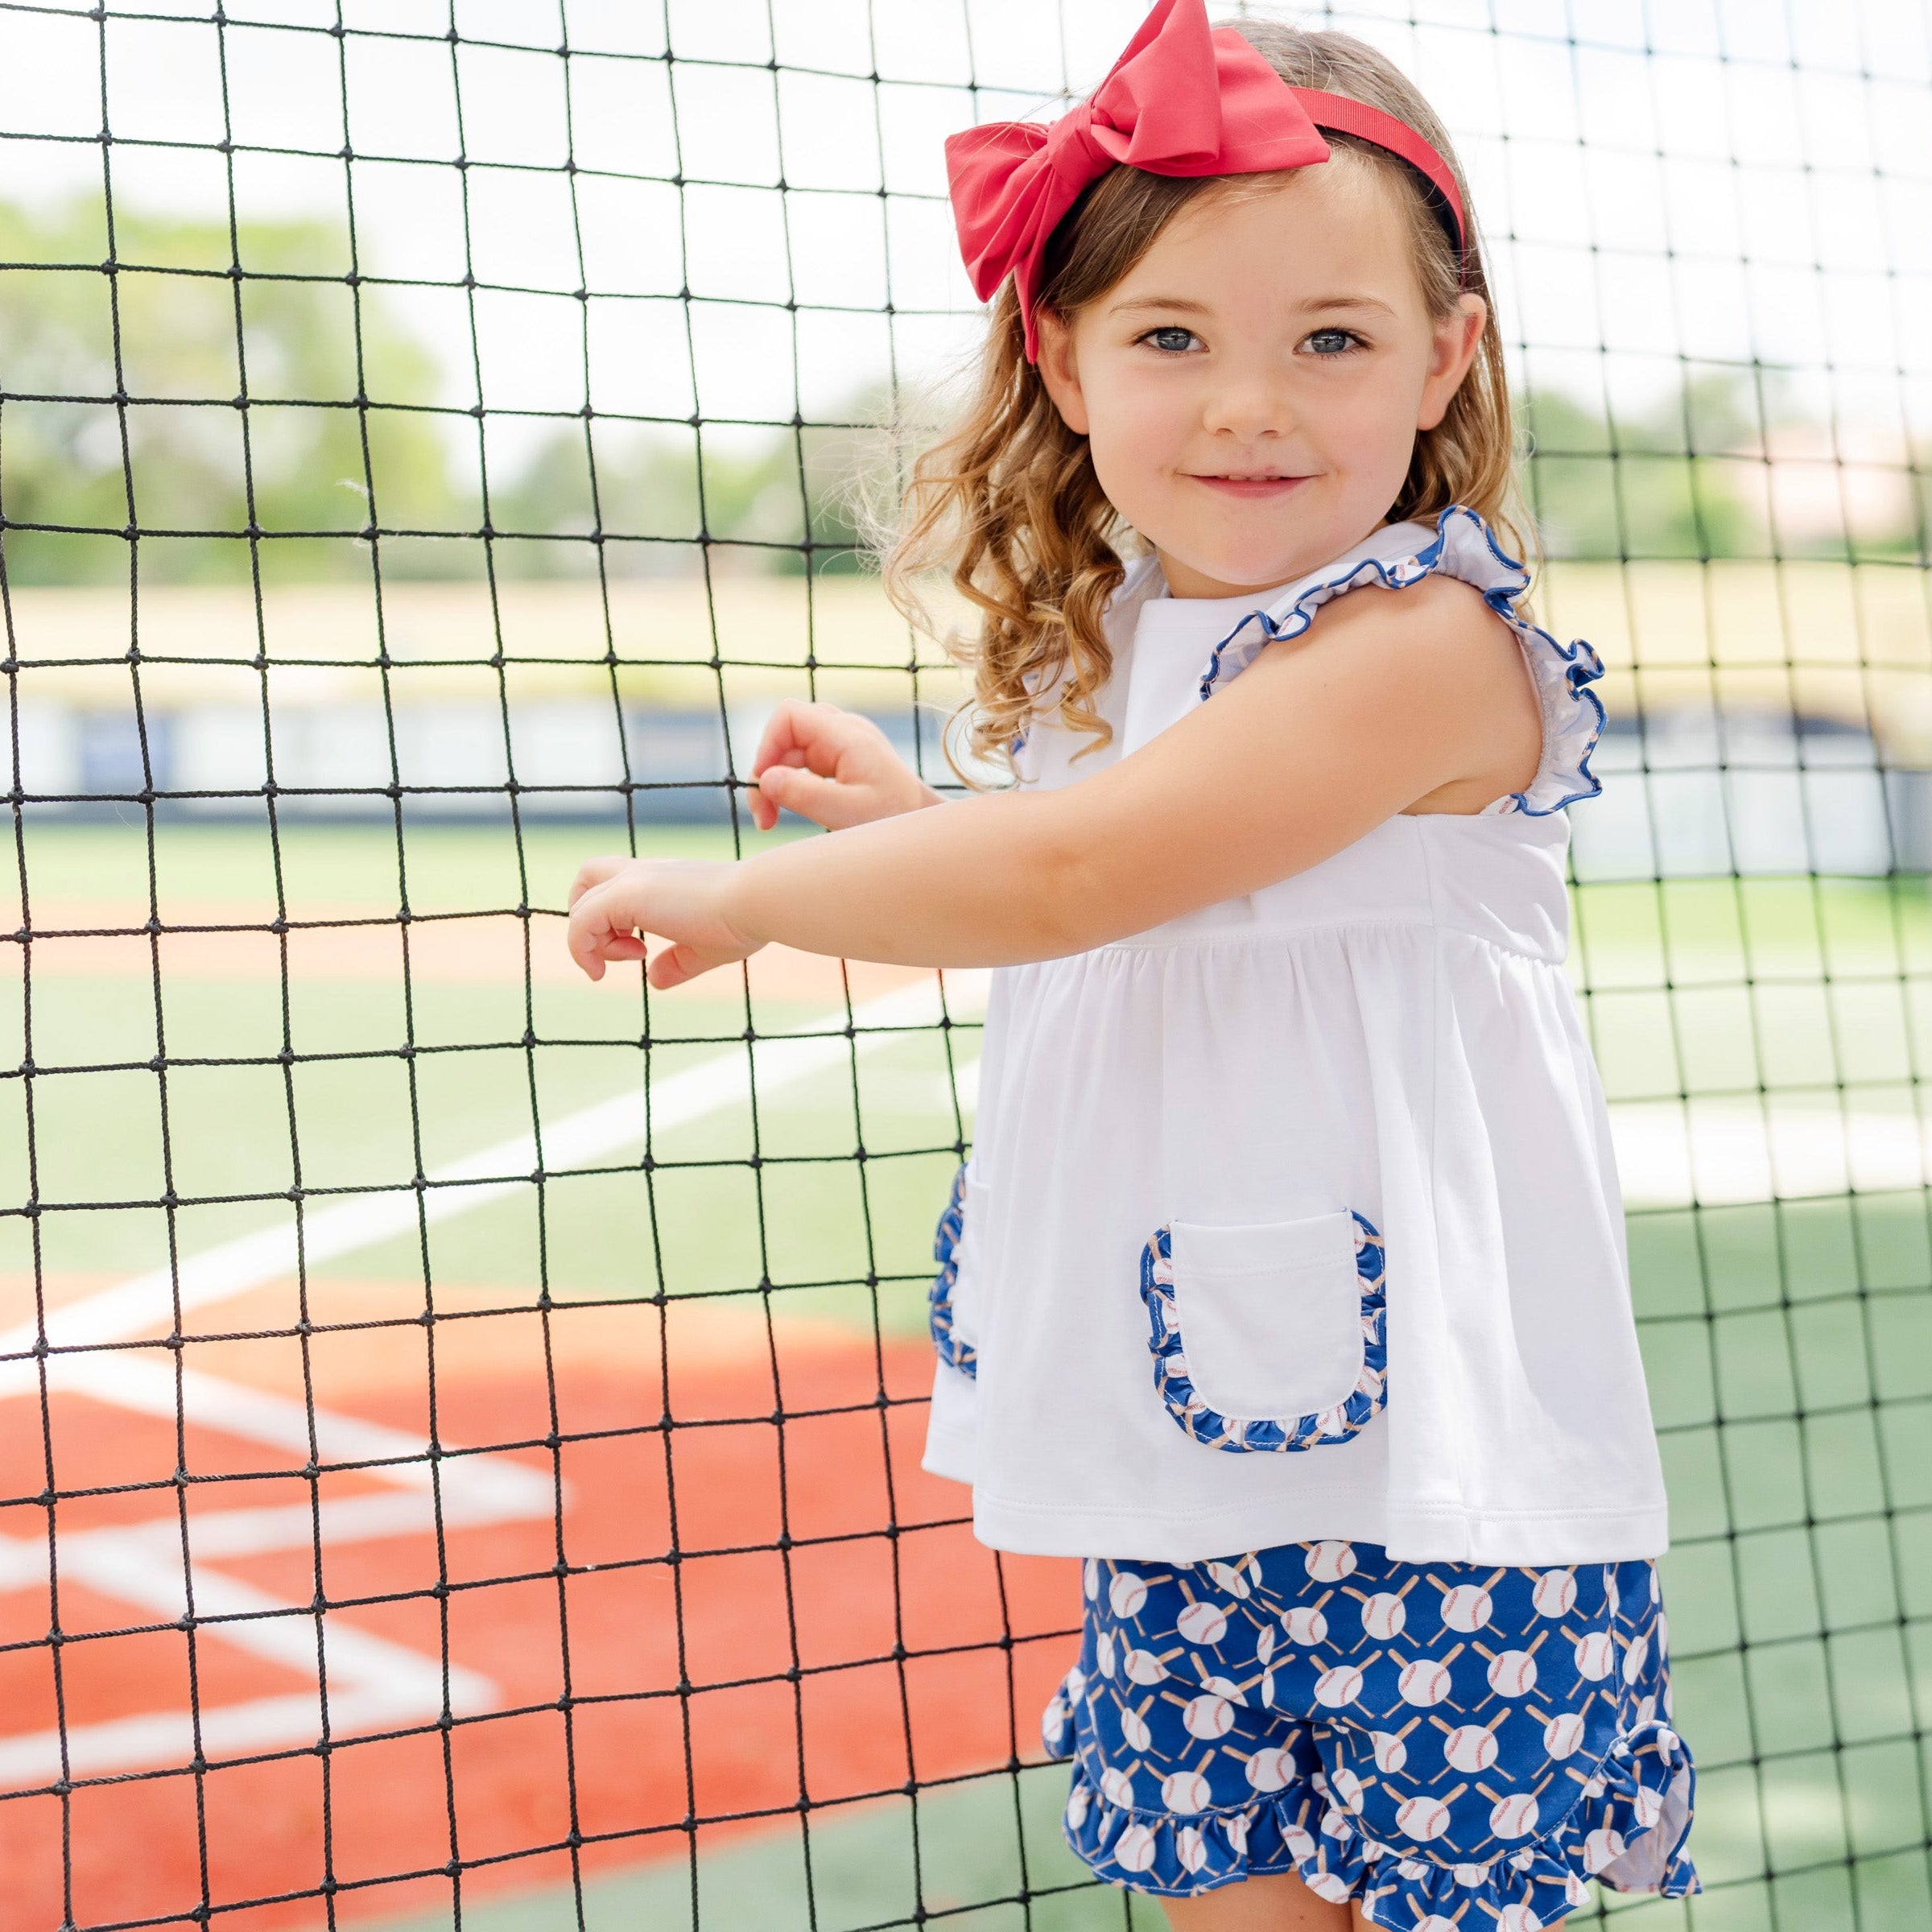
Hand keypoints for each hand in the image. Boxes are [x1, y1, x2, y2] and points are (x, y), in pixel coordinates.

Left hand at [566, 855, 764, 988]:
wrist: (755, 902)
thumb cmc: (742, 921)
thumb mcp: (704, 948)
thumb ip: (677, 963)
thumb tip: (654, 981)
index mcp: (660, 879)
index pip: (612, 881)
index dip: (609, 918)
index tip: (639, 950)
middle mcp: (642, 873)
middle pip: (586, 882)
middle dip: (592, 925)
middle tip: (626, 953)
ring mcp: (633, 881)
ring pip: (580, 904)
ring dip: (591, 942)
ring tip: (631, 960)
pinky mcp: (627, 895)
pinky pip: (580, 922)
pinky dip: (582, 949)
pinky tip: (602, 971)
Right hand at [748, 699, 943, 830]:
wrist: (924, 822)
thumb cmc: (895, 817)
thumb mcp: (848, 812)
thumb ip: (805, 794)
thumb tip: (764, 779)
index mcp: (847, 736)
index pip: (789, 716)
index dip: (767, 745)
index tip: (763, 784)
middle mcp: (843, 731)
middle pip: (785, 735)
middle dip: (767, 772)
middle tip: (764, 818)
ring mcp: (842, 743)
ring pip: (790, 751)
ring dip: (776, 782)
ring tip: (771, 820)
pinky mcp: (840, 758)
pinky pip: (803, 762)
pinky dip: (791, 784)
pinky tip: (791, 810)